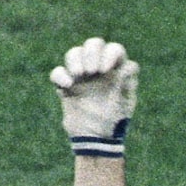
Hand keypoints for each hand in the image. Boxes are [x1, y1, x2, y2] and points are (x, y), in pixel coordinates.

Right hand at [50, 37, 138, 156]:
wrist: (97, 141)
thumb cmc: (114, 123)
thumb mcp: (124, 104)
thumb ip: (126, 85)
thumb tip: (127, 67)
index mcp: (116, 72)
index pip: (116, 50)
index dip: (111, 54)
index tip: (106, 70)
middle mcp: (99, 69)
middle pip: (94, 44)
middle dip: (91, 52)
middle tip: (91, 71)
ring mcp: (82, 76)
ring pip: (75, 53)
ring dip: (75, 59)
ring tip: (80, 75)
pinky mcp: (66, 86)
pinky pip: (58, 72)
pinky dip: (60, 76)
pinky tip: (68, 87)